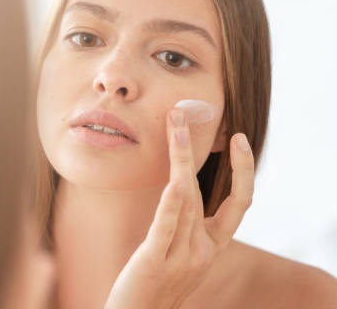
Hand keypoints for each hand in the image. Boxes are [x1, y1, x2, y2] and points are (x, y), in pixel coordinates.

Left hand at [104, 108, 254, 308]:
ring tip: (175, 127)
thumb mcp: (177, 253)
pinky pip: (166, 228)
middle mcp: (203, 251)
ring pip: (187, 201)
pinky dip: (172, 203)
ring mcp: (181, 258)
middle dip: (195, 150)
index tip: (239, 139)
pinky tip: (175, 181)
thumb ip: (184, 224)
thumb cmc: (153, 284)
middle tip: (183, 114)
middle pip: (205, 192)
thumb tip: (181, 187)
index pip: (239, 204)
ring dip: (181, 160)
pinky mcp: (155, 263)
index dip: (244, 171)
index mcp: (211, 247)